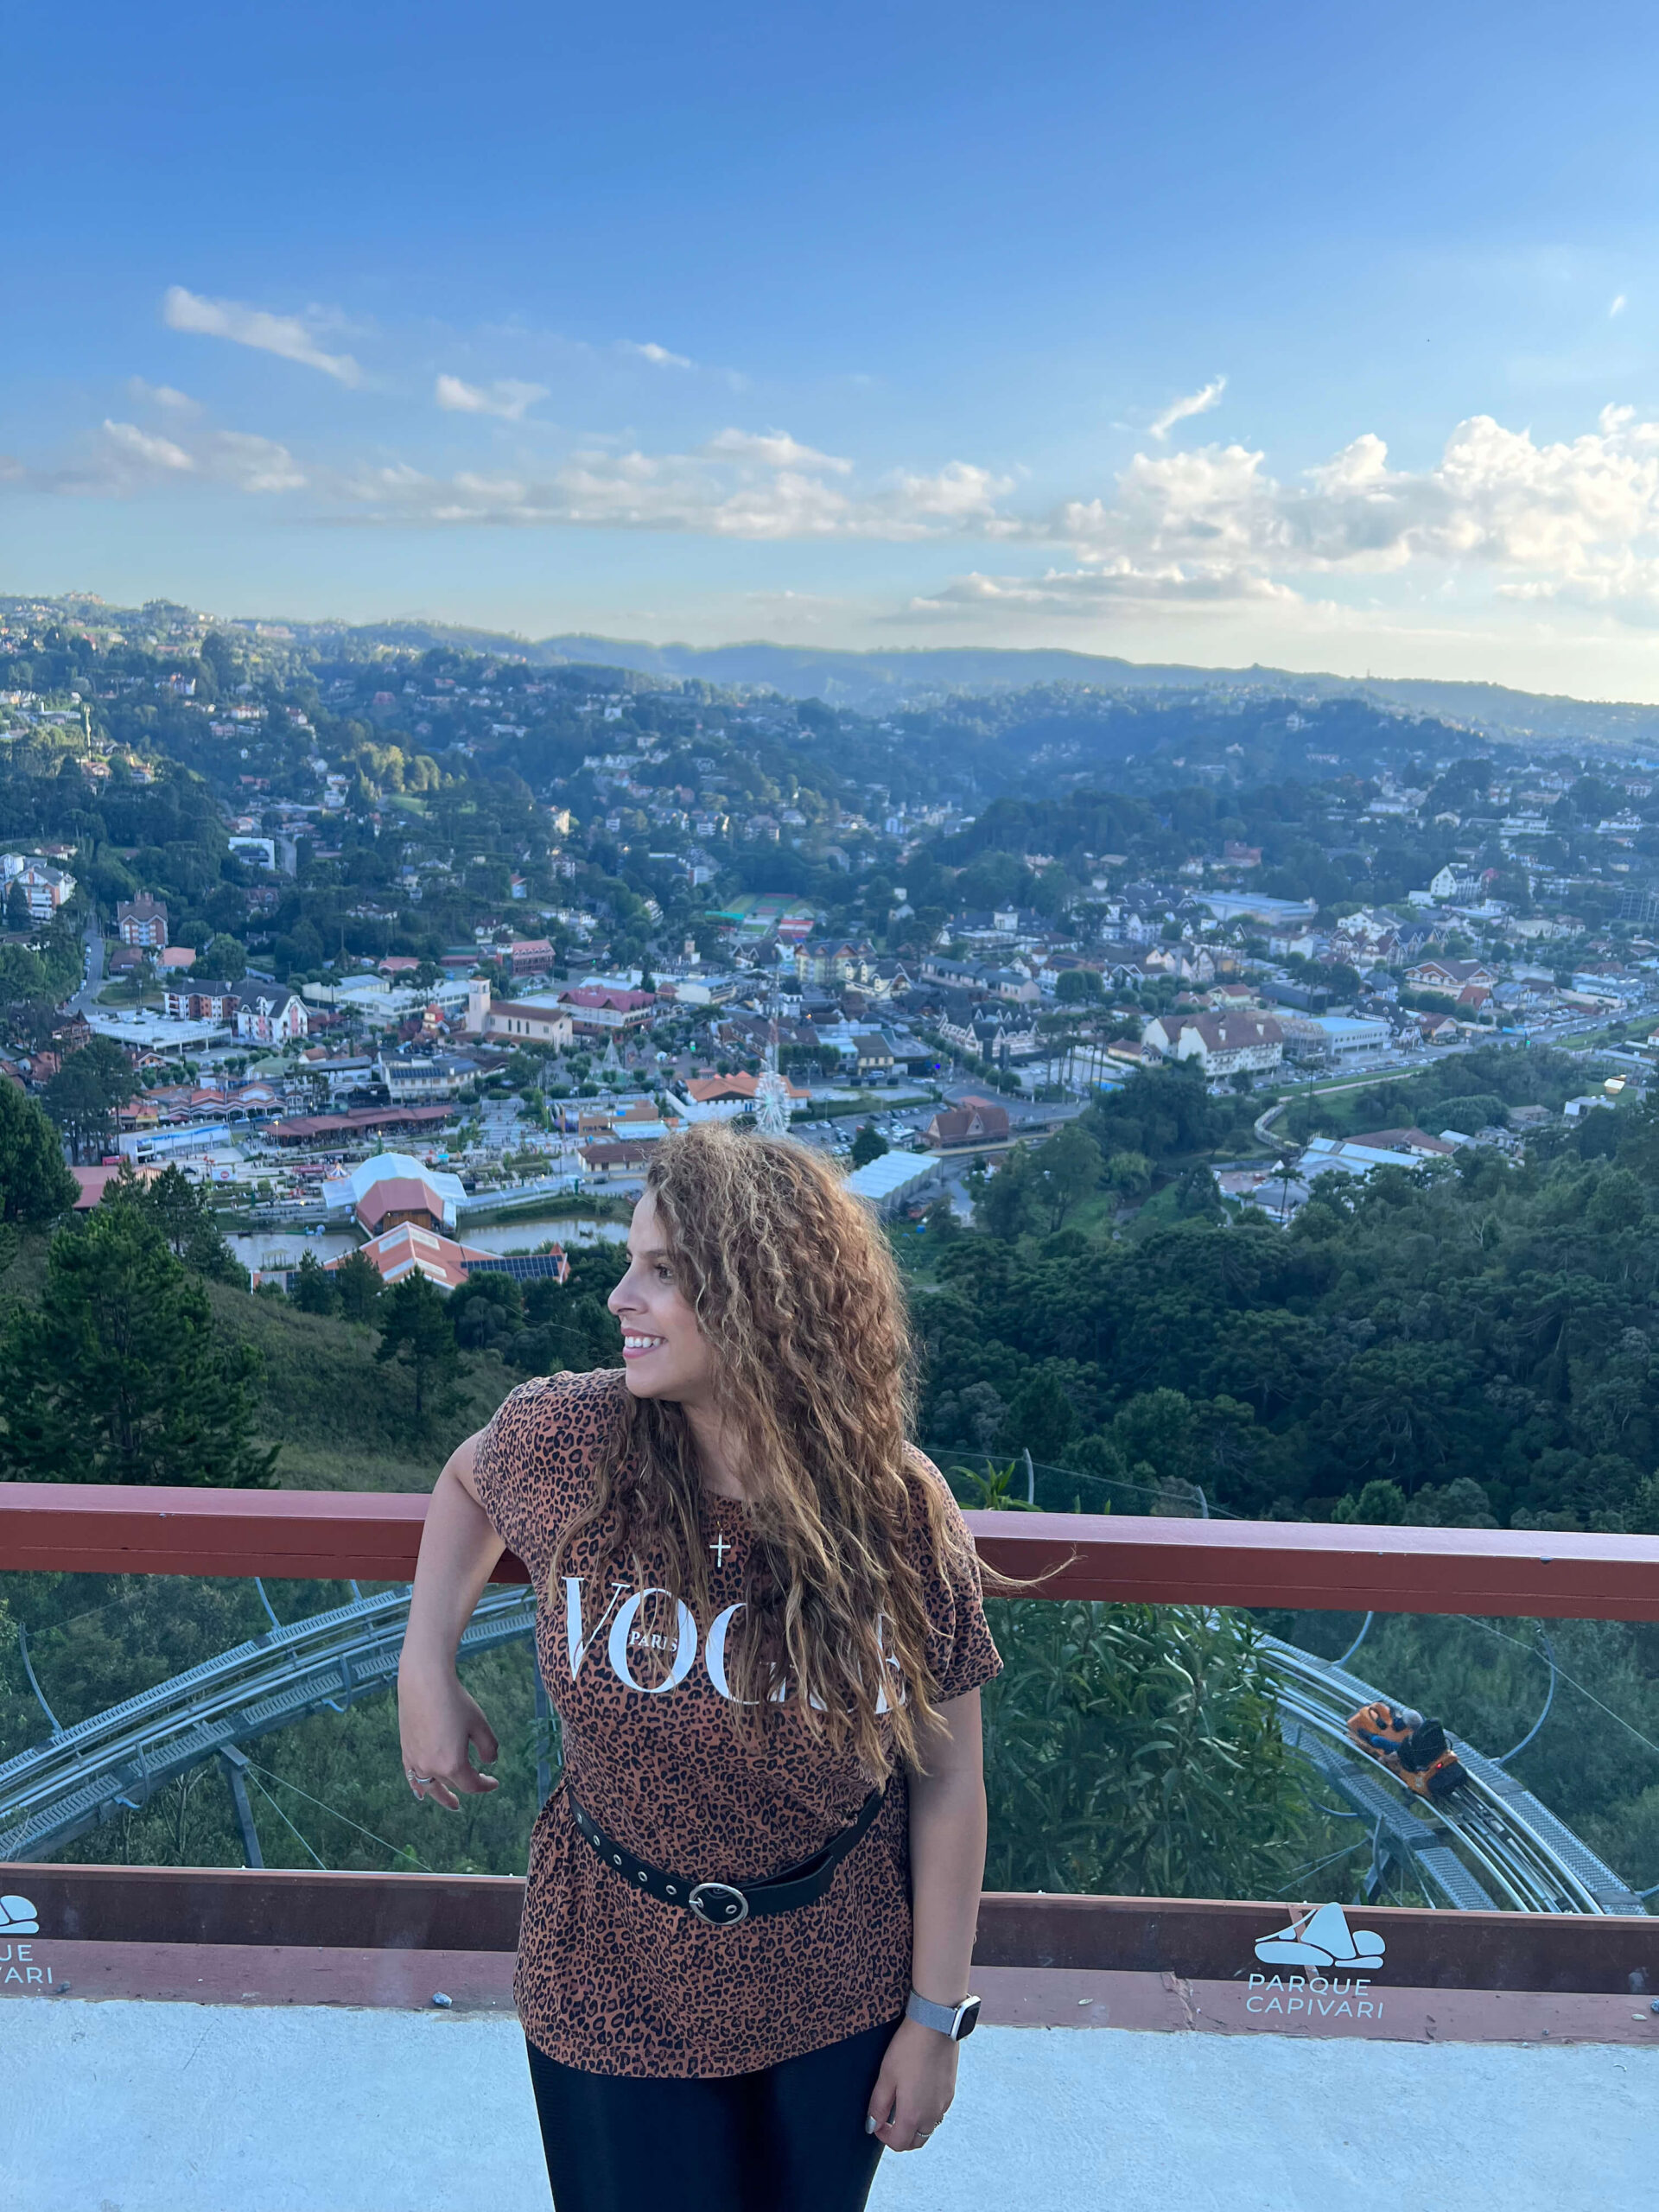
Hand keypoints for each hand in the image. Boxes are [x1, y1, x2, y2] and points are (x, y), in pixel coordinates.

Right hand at [397, 1663, 499, 1810]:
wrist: (424, 1683)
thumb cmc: (455, 1702)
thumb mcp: (480, 1724)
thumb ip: (488, 1747)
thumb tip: (489, 1762)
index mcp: (452, 1765)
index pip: (472, 1785)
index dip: (485, 1785)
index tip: (494, 1783)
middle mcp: (431, 1768)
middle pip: (453, 1784)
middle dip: (468, 1785)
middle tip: (480, 1783)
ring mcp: (415, 1762)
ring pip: (431, 1787)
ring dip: (442, 1796)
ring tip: (452, 1804)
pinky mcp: (405, 1752)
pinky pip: (412, 1778)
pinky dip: (418, 1788)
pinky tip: (421, 1795)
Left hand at [866, 2016, 958, 2152]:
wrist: (936, 2026)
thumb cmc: (907, 2049)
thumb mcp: (886, 2076)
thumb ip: (878, 2105)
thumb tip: (872, 2126)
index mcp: (913, 2115)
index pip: (899, 2143)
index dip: (884, 2137)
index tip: (877, 2123)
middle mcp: (932, 2114)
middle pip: (916, 2142)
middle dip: (901, 2137)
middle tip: (888, 2120)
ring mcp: (944, 2103)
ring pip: (929, 2129)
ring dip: (915, 2126)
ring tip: (902, 2105)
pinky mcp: (951, 2091)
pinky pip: (938, 2113)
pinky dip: (926, 2113)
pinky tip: (918, 2093)